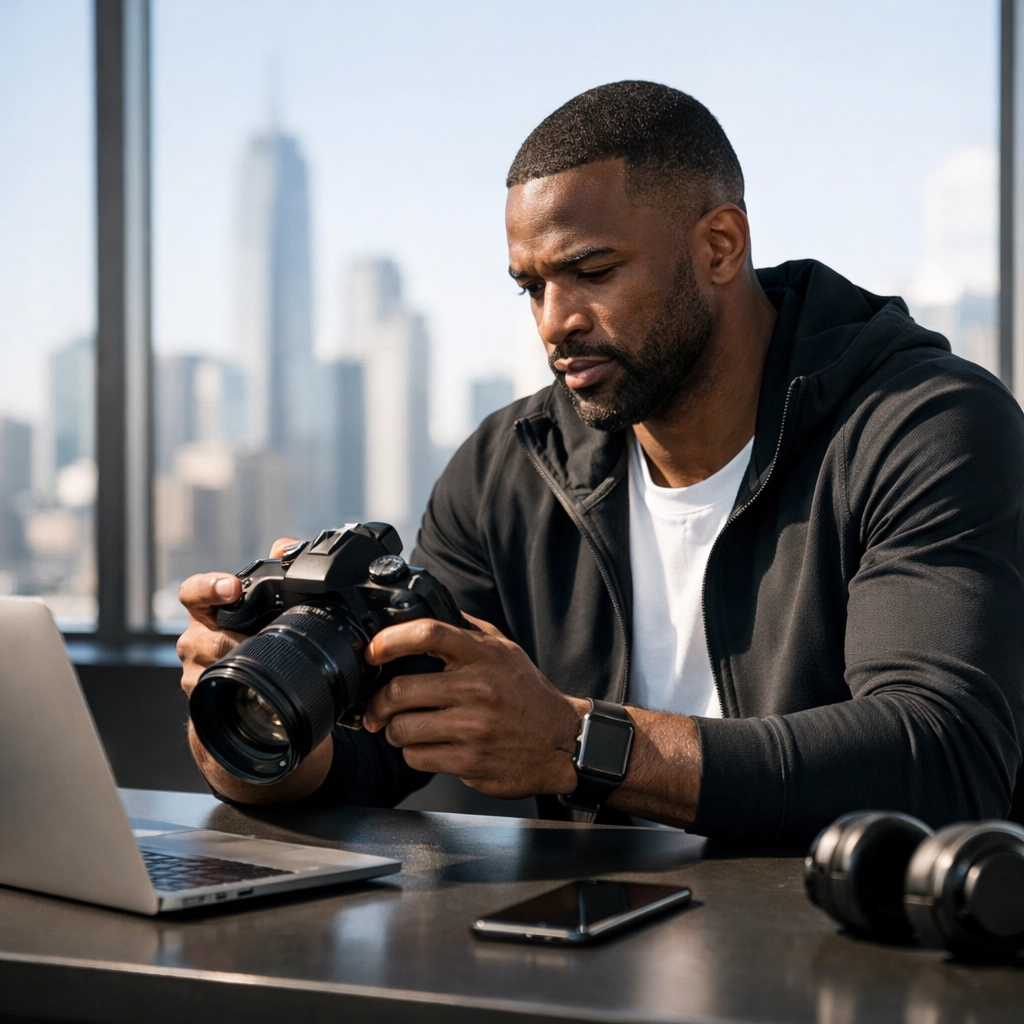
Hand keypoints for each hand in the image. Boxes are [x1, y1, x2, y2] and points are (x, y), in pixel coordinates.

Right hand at [176, 537, 333, 803]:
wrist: (251, 692)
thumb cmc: (256, 639)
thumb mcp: (267, 606)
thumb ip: (277, 571)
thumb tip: (284, 545)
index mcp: (208, 609)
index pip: (194, 592)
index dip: (209, 587)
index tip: (232, 587)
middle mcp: (195, 638)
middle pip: (201, 637)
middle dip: (230, 641)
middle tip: (257, 642)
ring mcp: (195, 669)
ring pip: (209, 667)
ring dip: (238, 667)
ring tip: (262, 667)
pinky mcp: (203, 698)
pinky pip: (216, 694)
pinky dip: (238, 691)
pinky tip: (256, 692)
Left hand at [362, 614, 588, 799]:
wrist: (563, 742)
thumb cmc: (528, 695)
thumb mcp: (505, 651)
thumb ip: (468, 631)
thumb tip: (427, 612)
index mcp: (483, 655)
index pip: (427, 634)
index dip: (389, 640)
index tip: (373, 651)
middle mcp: (478, 689)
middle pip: (400, 690)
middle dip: (379, 702)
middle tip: (377, 707)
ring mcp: (473, 728)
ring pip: (402, 729)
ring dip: (395, 731)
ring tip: (406, 728)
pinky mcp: (470, 761)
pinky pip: (417, 757)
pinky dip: (414, 753)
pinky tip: (429, 746)